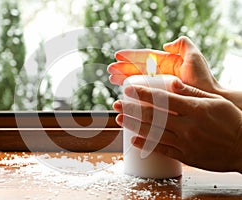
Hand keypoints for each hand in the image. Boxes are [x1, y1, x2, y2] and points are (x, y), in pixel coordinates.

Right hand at [107, 36, 220, 93]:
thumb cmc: (203, 79)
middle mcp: (160, 75)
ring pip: (137, 81)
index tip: (117, 55)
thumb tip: (166, 43)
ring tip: (111, 79)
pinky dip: (131, 92)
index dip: (131, 56)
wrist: (210, 100)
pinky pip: (141, 94)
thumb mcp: (194, 57)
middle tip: (110, 70)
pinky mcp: (158, 99)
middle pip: (137, 70)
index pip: (145, 58)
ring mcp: (158, 87)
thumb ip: (183, 45)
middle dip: (123, 68)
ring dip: (123, 79)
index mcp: (165, 64)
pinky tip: (122, 93)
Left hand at [113, 80, 241, 172]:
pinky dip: (147, 144)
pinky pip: (163, 150)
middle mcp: (188, 126)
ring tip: (119, 120)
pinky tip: (134, 139)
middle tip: (117, 105)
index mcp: (195, 109)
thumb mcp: (214, 102)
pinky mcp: (186, 156)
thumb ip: (192, 93)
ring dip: (134, 126)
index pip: (163, 100)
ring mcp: (186, 142)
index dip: (143, 94)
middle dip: (132, 110)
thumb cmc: (231, 121)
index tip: (128, 89)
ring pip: (154, 133)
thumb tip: (172, 83)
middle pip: (154, 117)